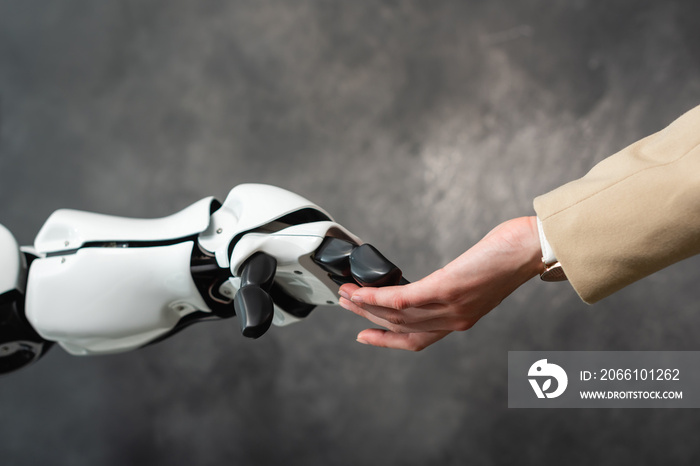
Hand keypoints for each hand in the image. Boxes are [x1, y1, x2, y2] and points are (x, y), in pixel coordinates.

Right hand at [338, 217, 543, 350]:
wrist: (532, 248)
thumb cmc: (508, 256)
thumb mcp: (476, 278)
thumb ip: (453, 286)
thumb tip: (434, 279)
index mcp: (460, 318)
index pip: (416, 340)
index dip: (386, 342)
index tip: (363, 335)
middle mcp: (453, 319)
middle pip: (400, 328)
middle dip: (367, 319)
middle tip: (345, 304)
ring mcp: (449, 306)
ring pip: (395, 317)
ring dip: (364, 306)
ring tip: (345, 294)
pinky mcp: (445, 288)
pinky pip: (401, 299)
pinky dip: (376, 297)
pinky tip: (361, 290)